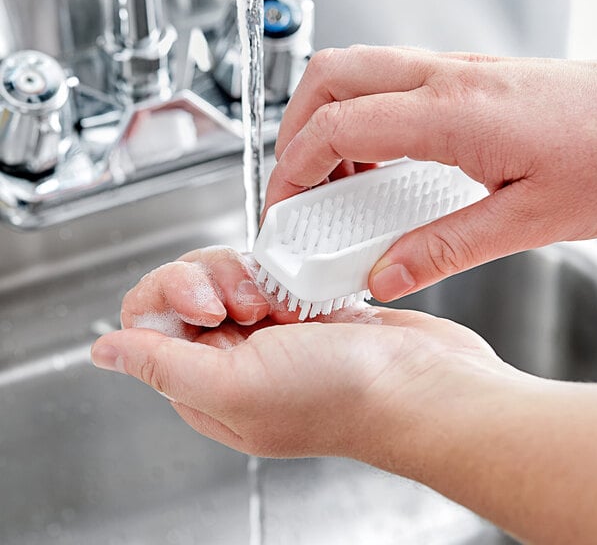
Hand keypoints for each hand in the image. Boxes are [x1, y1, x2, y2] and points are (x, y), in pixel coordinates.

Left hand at [91, 246, 502, 468]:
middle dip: (215, 280)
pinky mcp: (303, 308)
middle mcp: (234, 360)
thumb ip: (162, 366)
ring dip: (253, 276)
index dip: (171, 298)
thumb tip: (105, 351)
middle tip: (253, 303)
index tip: (210, 302)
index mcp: (207, 387)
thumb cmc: (344, 395)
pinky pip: (270, 270)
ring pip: (229, 274)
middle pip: (187, 290)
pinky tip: (304, 292)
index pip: (150, 325)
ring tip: (285, 302)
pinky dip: (282, 271)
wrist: (424, 384)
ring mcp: (271, 332)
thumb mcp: (237, 386)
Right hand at [264, 47, 596, 300]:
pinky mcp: (462, 79)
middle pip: (328, 76)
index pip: (335, 126)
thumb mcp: (525, 222)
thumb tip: (384, 274)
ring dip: (324, 122)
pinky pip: (386, 84)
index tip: (284, 206)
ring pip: (353, 72)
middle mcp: (443, 80)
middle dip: (293, 130)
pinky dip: (360, 121)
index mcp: (451, 114)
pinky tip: (378, 165)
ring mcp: (451, 72)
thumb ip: (443, 251)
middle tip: (298, 184)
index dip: (294, 169)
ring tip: (335, 181)